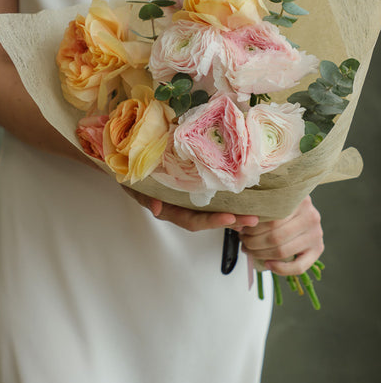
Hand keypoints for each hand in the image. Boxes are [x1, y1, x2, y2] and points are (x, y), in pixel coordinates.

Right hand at [122, 186, 258, 232]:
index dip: (210, 222)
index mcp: (169, 209)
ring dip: (233, 212)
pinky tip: (244, 196)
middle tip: (253, 219)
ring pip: (212, 209)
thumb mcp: (134, 185)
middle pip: (208, 218)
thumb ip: (144, 197)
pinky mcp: (193, 185)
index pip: (191, 221)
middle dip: (231, 221)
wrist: (127, 160)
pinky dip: (227, 198)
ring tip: (255, 213)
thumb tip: (158, 208)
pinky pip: (211, 195)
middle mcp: (181, 206)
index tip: (229, 218)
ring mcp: (188, 197)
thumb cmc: (131, 174)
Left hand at [238, 196, 323, 275]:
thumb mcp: (275, 199)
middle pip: (276, 236)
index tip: (241, 229)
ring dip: (261, 254)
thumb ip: (259, 208)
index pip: (271, 219)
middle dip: (254, 242)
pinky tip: (268, 264)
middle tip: (243, 241)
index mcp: (299, 200)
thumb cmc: (284, 205)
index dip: (252, 228)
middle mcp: (311, 216)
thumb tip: (238, 225)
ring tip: (250, 251)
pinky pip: (299, 267)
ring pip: (283, 251)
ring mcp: (316, 234)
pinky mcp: (318, 249)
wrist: (304, 210)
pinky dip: (280, 269)